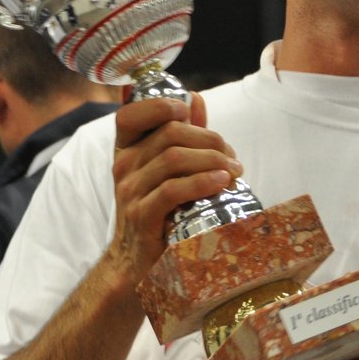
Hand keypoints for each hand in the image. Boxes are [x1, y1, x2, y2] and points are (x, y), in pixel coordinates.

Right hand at [100, 93, 241, 290]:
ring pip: (173, 158)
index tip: (189, 113)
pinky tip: (223, 182)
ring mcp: (130, 190)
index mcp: (126, 150)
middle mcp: (123, 166)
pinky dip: (202, 182)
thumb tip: (195, 99)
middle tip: (232, 156)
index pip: (130, 114)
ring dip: (213, 160)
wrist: (136, 261)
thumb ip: (181, 136)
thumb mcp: (164, 171)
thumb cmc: (157, 210)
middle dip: (209, 139)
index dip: (161, 105)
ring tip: (235, 171)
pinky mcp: (142, 215)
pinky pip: (173, 190)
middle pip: (169, 134)